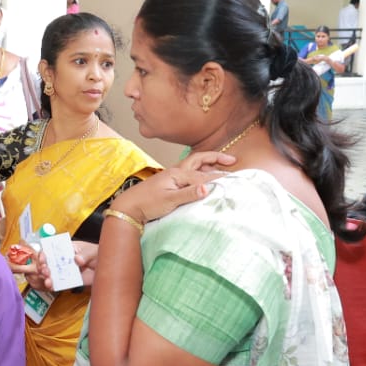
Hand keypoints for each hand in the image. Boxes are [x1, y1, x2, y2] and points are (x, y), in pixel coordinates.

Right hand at [22, 239, 98, 290]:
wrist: (110, 269)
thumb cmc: (100, 254)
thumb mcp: (93, 251)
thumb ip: (85, 254)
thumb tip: (77, 259)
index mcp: (67, 248)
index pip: (51, 249)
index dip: (44, 253)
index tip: (43, 257)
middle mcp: (64, 260)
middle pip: (49, 263)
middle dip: (44, 267)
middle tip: (45, 271)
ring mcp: (66, 271)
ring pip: (52, 274)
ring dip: (47, 277)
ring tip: (48, 281)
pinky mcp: (70, 281)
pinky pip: (60, 284)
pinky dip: (54, 286)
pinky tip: (51, 286)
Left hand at [109, 152, 231, 224]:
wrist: (129, 207)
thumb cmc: (147, 204)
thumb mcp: (169, 200)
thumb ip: (189, 194)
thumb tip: (207, 188)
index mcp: (178, 174)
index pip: (204, 175)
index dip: (219, 178)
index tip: (236, 180)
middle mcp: (176, 171)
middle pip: (200, 160)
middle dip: (216, 159)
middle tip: (232, 160)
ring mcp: (172, 177)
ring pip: (194, 166)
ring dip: (208, 164)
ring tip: (221, 166)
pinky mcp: (169, 184)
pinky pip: (189, 173)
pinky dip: (200, 172)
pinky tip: (203, 179)